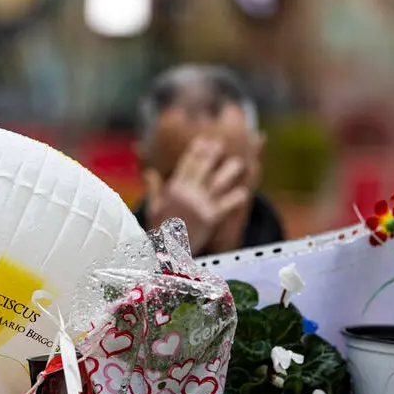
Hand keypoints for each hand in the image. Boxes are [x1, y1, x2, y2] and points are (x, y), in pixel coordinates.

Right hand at [145, 137, 247, 255]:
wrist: (166, 252)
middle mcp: (187, 194)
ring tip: (238, 163)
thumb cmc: (159, 230)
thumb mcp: (153, 207)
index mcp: (174, 189)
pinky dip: (235, 199)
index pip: (187, 165)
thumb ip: (153, 189)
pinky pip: (226, 205)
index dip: (196, 151)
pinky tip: (244, 193)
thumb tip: (149, 172)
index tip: (204, 141)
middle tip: (220, 145)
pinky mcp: (210, 218)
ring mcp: (199, 205)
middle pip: (202, 169)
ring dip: (229, 172)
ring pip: (217, 183)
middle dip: (211, 155)